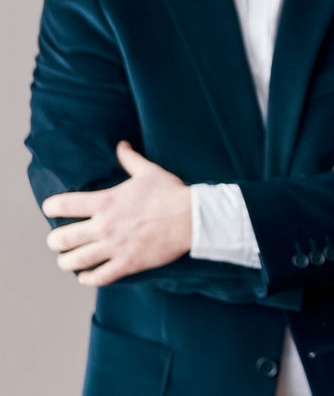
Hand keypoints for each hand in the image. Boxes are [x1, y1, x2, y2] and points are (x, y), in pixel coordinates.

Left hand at [42, 141, 190, 286]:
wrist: (192, 217)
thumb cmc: (171, 193)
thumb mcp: (149, 171)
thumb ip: (130, 159)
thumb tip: (122, 144)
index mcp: (105, 202)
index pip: (62, 205)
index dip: (51, 208)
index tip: (52, 209)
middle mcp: (104, 226)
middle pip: (61, 239)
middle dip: (55, 241)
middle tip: (58, 241)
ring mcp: (115, 246)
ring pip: (75, 261)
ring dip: (67, 262)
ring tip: (68, 260)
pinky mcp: (128, 263)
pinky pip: (99, 277)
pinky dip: (88, 278)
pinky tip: (86, 276)